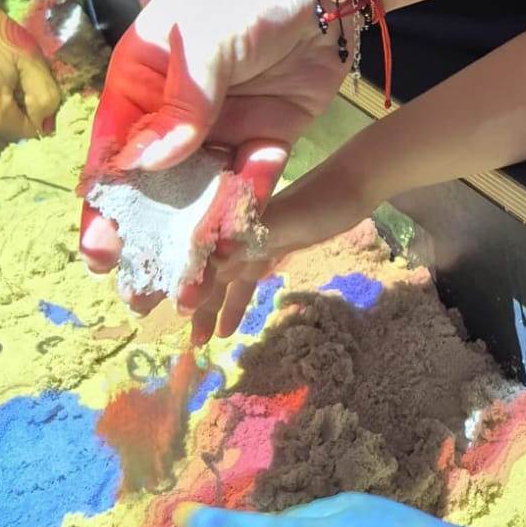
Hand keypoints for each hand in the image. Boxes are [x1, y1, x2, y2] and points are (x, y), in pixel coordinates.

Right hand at [80, 0, 348, 282]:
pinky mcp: (268, 138)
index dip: (105, 203)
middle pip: (153, 186)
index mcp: (139, 86)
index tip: (100, 250)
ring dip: (192, 241)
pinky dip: (243, 213)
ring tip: (185, 291)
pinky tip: (236, 248)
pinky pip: (251, 184)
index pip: (113, 153)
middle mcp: (174, 115)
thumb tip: (149, 163)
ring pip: (200, 195)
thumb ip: (182, 102)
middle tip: (139, 290)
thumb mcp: (204, 40)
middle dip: (144, 238)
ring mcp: (221, 129)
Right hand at [183, 161, 367, 344]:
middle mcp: (233, 229)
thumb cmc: (316, 202)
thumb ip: (238, 244)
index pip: (195, 257)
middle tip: (188, 340)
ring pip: (227, 278)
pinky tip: (233, 321)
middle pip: (207, 271)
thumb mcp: (276, 224)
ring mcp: (253, 238)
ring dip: (216, 307)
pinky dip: (240, 298)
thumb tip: (198, 276)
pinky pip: (248, 277)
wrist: (354, 186)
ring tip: (208, 339)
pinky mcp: (273, 246)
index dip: (181, 285)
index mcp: (227, 219)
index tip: (171, 316)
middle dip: (195, 304)